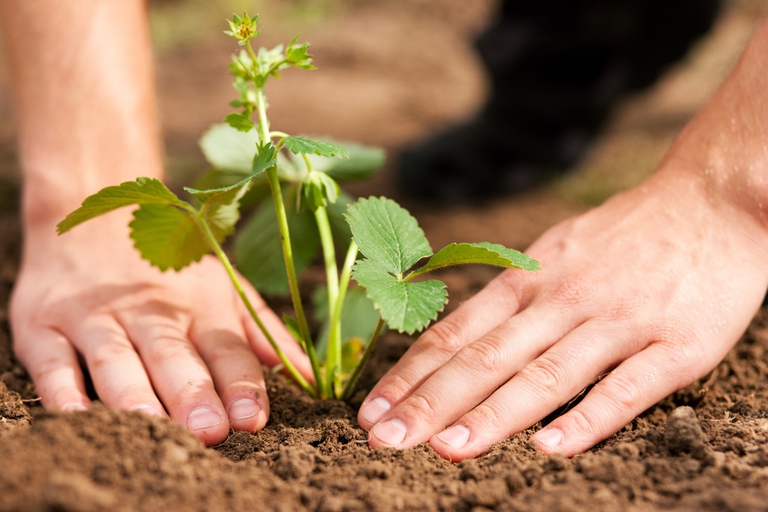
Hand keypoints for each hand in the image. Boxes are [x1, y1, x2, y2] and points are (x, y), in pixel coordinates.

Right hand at [10, 211, 311, 445]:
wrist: (93, 214)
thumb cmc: (171, 266)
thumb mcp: (224, 286)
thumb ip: (262, 330)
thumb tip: (304, 373)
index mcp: (200, 305)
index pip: (225, 349)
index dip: (241, 384)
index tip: (255, 419)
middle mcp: (150, 310)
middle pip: (173, 355)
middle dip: (193, 394)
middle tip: (211, 431)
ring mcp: (95, 316)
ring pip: (116, 358)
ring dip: (135, 395)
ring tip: (155, 428)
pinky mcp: (44, 325)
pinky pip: (53, 360)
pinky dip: (62, 387)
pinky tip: (76, 414)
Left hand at [357, 167, 767, 459]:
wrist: (710, 201)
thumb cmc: (622, 237)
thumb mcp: (552, 251)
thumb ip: (509, 297)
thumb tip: (454, 342)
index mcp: (529, 278)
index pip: (455, 332)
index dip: (410, 374)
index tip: (372, 411)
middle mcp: (563, 299)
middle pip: (487, 357)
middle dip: (431, 402)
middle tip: (385, 440)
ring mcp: (618, 322)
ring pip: (546, 374)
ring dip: (494, 415)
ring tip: (448, 450)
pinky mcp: (675, 345)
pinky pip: (627, 388)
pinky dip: (588, 419)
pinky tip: (552, 449)